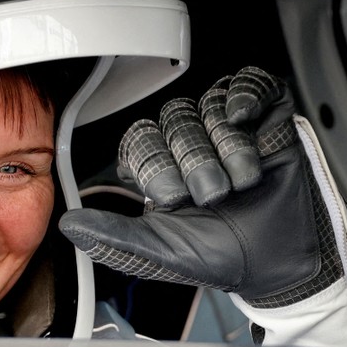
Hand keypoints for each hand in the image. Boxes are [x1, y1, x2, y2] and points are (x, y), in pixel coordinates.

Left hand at [60, 66, 340, 303]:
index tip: (172, 198)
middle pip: (175, 119)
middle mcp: (189, 141)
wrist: (276, 262)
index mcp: (158, 166)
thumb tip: (69, 224)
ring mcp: (227, 126)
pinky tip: (244, 121)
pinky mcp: (266, 115)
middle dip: (194, 162)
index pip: (140, 138)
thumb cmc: (219, 255)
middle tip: (212, 196)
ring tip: (241, 182)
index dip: (155, 163)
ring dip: (225, 146)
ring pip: (210, 106)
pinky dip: (245, 96)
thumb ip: (113, 237)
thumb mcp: (159, 251)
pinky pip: (249, 83)